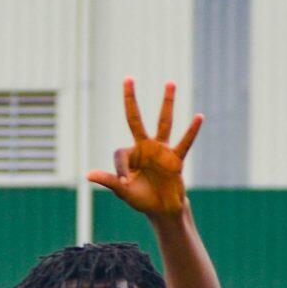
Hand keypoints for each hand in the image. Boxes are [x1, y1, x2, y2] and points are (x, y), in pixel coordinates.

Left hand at [87, 78, 201, 219]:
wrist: (162, 209)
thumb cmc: (141, 199)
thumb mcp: (123, 191)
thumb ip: (109, 180)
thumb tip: (87, 174)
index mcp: (130, 155)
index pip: (121, 154)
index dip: (121, 168)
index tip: (125, 182)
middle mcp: (145, 147)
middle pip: (135, 119)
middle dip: (131, 100)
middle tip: (128, 78)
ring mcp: (161, 150)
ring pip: (164, 122)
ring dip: (166, 103)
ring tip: (170, 82)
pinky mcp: (176, 159)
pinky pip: (185, 143)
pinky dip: (192, 131)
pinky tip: (199, 117)